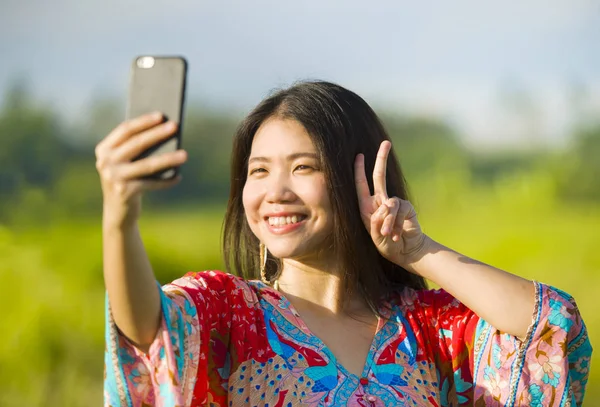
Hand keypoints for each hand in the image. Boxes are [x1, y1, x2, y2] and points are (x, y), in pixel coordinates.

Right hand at [95, 112, 186, 226]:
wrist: (117, 213)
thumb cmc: (127, 180)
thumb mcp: (126, 163)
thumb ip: (137, 149)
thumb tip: (165, 133)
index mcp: (104, 150)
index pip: (125, 130)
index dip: (143, 121)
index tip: (161, 115)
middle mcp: (105, 162)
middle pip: (137, 143)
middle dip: (158, 134)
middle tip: (175, 126)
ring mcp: (114, 177)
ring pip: (147, 164)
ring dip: (168, 159)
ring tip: (185, 154)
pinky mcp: (125, 192)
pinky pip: (152, 183)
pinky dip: (166, 181)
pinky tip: (178, 177)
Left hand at [354, 140, 427, 269]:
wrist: (407, 253)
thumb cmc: (388, 246)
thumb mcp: (376, 236)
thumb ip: (377, 221)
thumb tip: (386, 205)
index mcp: (368, 207)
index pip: (362, 185)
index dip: (359, 170)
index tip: (359, 155)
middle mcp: (380, 202)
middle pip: (380, 176)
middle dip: (382, 159)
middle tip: (386, 143)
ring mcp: (394, 204)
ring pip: (388, 203)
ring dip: (388, 221)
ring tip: (389, 236)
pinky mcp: (407, 208)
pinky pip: (398, 211)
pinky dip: (396, 224)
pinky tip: (397, 235)